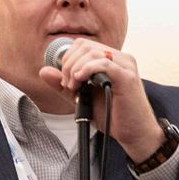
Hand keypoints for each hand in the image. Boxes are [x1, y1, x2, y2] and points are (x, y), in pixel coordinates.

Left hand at [39, 38, 164, 161]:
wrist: (134, 134)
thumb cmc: (113, 116)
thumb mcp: (81, 98)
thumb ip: (63, 85)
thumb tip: (44, 70)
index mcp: (110, 59)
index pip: (82, 45)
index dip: (67, 59)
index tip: (65, 81)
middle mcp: (119, 58)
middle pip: (84, 46)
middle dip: (69, 64)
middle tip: (68, 85)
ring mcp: (125, 66)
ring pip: (92, 53)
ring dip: (75, 69)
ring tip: (74, 88)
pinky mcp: (127, 77)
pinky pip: (104, 63)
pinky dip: (87, 69)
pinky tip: (80, 81)